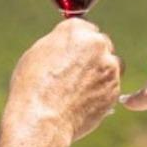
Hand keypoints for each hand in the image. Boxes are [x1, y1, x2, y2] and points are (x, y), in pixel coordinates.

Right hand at [6, 19, 123, 141]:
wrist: (42, 118)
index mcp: (76, 30)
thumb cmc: (32, 86)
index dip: (79, 42)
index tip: (74, 53)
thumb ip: (58, 43)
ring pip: (112, 65)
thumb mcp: (37, 53)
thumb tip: (67, 45)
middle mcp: (96, 43)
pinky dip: (103, 92)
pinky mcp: (114, 89)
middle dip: (94, 55)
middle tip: (79, 72)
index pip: (85, 28)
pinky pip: (112, 86)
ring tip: (82, 88)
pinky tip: (85, 101)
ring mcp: (109, 67)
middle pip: (102, 44)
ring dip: (102, 72)